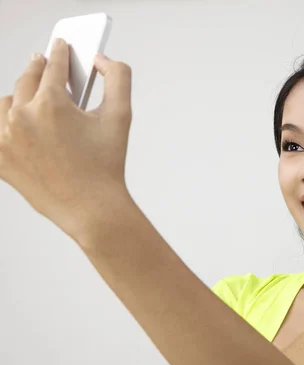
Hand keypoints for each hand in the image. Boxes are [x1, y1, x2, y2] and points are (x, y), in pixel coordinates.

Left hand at [0, 38, 132, 239]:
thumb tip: (100, 60)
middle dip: (38, 68)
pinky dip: (6, 124)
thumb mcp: (121, 116)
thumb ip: (117, 78)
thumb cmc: (106, 166)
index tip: (60, 45)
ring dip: (20, 97)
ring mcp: (5, 139)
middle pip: (26, 79)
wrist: (91, 208)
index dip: (60, 52)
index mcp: (50, 104)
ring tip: (34, 102)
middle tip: (44, 63)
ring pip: (6, 102)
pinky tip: (19, 125)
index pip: (53, 66)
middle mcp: (21, 117)